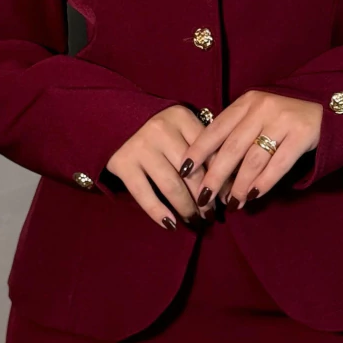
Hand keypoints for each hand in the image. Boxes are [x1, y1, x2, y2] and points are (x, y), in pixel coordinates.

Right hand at [105, 105, 216, 229]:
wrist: (113, 119)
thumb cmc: (158, 129)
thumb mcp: (181, 126)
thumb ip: (203, 146)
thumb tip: (229, 184)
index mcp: (181, 117)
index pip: (209, 152)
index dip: (221, 179)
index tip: (227, 198)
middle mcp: (162, 130)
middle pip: (192, 173)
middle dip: (205, 199)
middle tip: (210, 215)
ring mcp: (141, 147)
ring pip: (171, 186)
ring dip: (186, 208)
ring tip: (195, 221)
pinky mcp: (123, 163)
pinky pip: (144, 194)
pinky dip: (158, 212)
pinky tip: (170, 224)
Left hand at [177, 90, 323, 211]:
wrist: (326, 107)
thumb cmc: (283, 116)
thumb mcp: (257, 113)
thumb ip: (236, 131)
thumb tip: (208, 166)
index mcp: (246, 102)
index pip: (215, 128)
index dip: (197, 151)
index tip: (183, 171)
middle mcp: (262, 108)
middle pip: (231, 147)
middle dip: (215, 176)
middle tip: (204, 198)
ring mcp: (283, 120)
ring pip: (253, 159)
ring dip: (240, 185)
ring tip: (231, 203)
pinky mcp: (302, 134)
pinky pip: (278, 164)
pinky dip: (264, 182)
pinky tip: (254, 195)